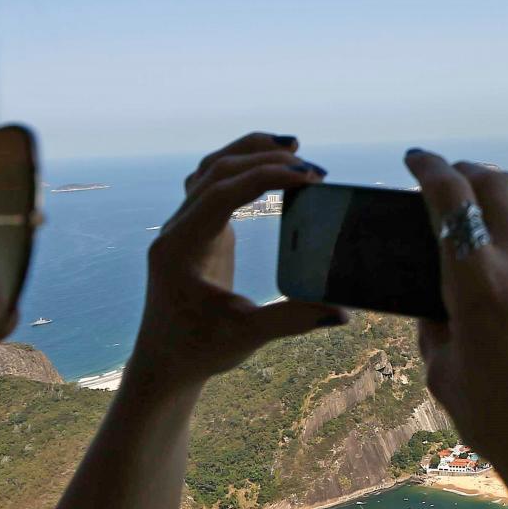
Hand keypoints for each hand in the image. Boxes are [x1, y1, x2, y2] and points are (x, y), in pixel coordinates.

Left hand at [129, 133, 345, 388]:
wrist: (165, 361)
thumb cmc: (200, 350)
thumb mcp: (247, 336)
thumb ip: (292, 320)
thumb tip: (343, 310)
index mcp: (181, 249)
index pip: (222, 193)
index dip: (265, 177)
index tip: (308, 177)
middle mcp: (176, 230)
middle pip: (216, 172)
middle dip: (265, 161)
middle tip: (315, 169)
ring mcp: (183, 227)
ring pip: (210, 170)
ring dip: (249, 152)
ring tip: (292, 146)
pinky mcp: (195, 230)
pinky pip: (211, 184)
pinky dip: (239, 166)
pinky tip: (267, 166)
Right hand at [402, 151, 507, 508]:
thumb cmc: (501, 423)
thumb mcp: (444, 375)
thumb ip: (434, 329)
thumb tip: (435, 305)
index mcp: (478, 283)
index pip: (450, 198)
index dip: (428, 168)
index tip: (414, 159)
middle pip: (495, 183)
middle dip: (465, 169)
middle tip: (446, 176)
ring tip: (489, 192)